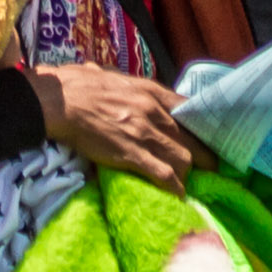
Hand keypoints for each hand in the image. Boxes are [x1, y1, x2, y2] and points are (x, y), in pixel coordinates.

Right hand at [33, 63, 200, 189]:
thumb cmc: (79, 85)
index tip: (207, 136)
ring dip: (187, 173)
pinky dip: (174, 187)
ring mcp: (144, 134)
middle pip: (189, 137)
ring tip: (188, 182)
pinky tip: (178, 195)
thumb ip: (125, 83)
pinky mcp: (132, 155)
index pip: (187, 108)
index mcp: (149, 91)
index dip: (201, 125)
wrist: (61, 102)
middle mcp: (153, 112)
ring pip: (182, 158)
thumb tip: (115, 80)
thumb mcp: (111, 76)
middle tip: (210, 167)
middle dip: (202, 155)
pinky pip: (163, 175)